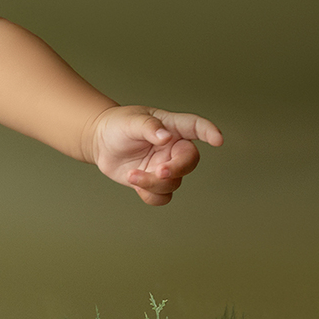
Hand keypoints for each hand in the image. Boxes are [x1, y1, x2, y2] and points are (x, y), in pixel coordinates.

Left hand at [89, 106, 222, 205]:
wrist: (100, 142)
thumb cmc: (118, 125)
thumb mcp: (131, 121)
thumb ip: (150, 127)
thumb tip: (165, 137)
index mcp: (172, 127)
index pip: (196, 127)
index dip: (209, 132)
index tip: (218, 140)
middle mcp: (172, 148)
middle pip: (188, 162)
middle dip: (176, 169)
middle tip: (159, 171)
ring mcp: (165, 166)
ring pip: (173, 183)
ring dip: (153, 183)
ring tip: (132, 175)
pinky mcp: (154, 182)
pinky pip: (161, 196)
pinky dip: (150, 194)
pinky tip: (135, 183)